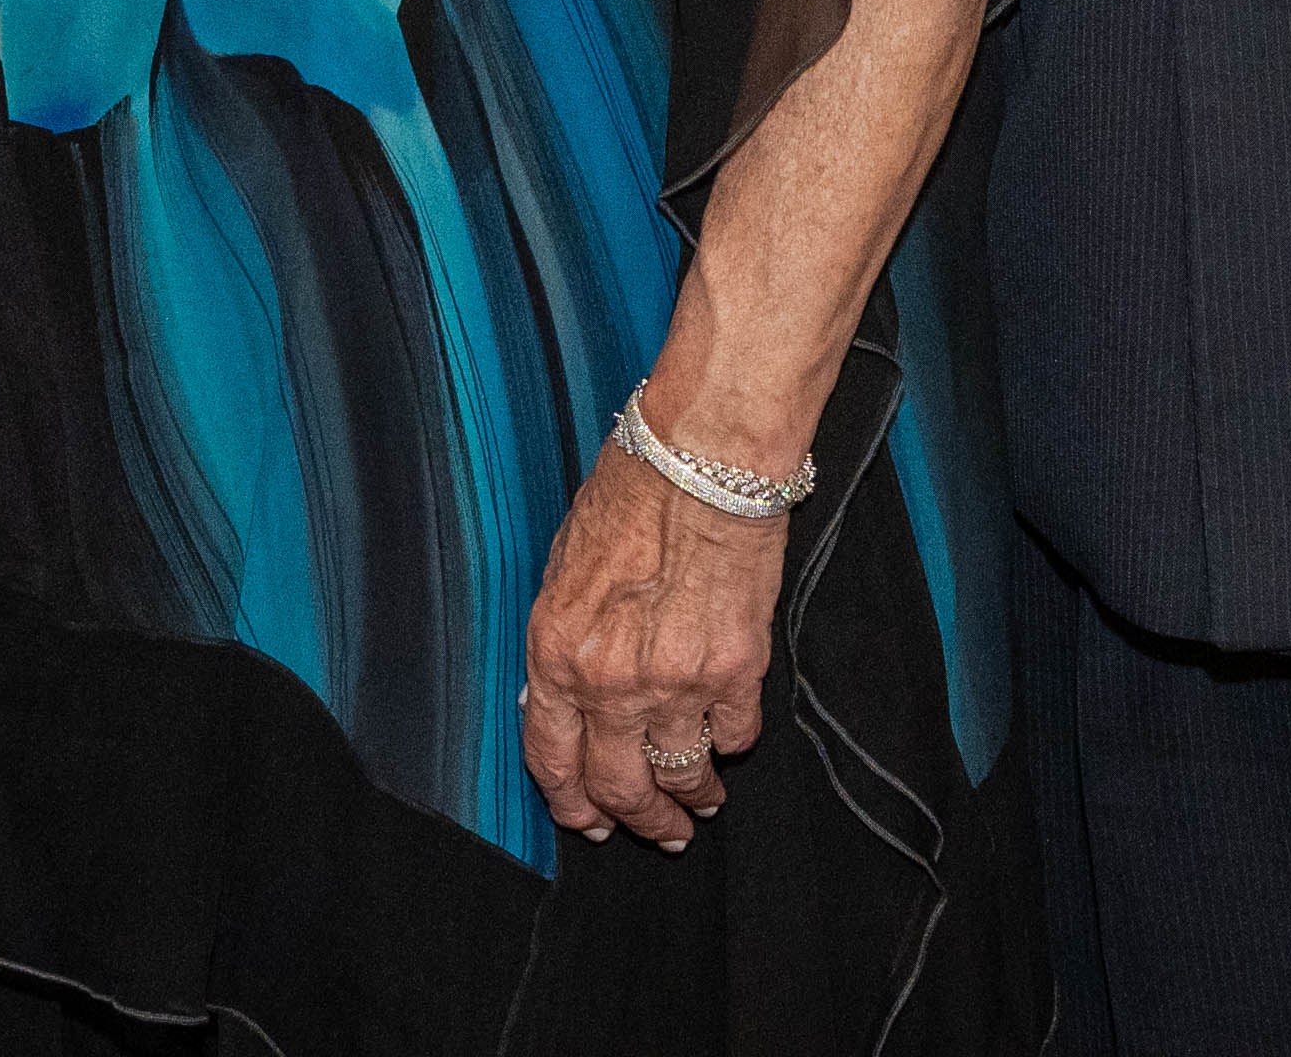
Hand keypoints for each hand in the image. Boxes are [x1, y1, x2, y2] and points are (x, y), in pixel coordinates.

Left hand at [519, 417, 789, 851]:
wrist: (704, 459)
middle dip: (640, 820)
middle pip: (621, 787)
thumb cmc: (632, 493)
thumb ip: (560, 644)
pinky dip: (731, 742)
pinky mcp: (737, 670)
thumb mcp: (563, 569)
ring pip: (684, 775)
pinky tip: (729, 737)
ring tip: (703, 802)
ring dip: (694, 798)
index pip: (553, 761)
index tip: (590, 822)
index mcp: (559, 655)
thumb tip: (554, 698)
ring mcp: (677, 683)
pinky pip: (734, 733)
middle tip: (659, 831)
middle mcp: (613, 684)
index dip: (572, 804)